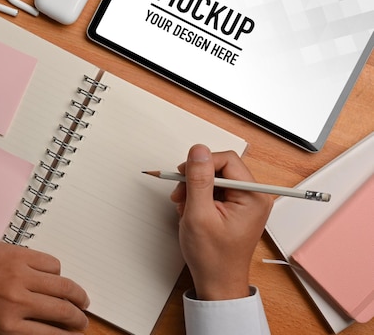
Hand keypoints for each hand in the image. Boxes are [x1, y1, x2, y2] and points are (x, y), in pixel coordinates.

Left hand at [0, 240, 89, 334]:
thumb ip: (17, 333)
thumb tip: (47, 332)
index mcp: (7, 327)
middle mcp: (16, 302)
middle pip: (63, 311)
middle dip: (78, 318)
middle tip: (82, 320)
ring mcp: (19, 276)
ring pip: (64, 286)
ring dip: (77, 295)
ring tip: (80, 299)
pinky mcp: (19, 255)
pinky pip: (51, 263)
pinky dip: (57, 272)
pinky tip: (55, 277)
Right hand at [171, 144, 272, 300]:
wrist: (217, 282)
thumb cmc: (213, 258)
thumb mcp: (199, 215)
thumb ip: (198, 180)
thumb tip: (198, 151)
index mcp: (253, 196)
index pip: (227, 160)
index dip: (201, 164)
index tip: (183, 174)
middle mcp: (254, 196)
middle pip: (221, 168)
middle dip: (196, 179)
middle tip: (181, 193)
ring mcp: (245, 203)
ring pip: (215, 179)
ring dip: (195, 189)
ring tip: (184, 206)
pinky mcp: (235, 208)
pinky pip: (215, 191)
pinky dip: (199, 198)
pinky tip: (191, 211)